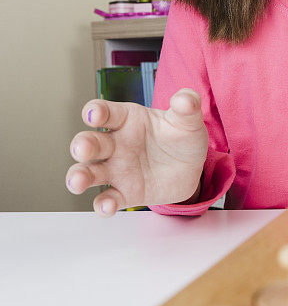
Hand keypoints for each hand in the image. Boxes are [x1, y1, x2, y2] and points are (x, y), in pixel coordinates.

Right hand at [66, 89, 208, 216]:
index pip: (104, 112)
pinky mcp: (125, 192)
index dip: (95, 111)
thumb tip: (186, 98)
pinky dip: (103, 204)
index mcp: (126, 120)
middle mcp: (115, 144)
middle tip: (82, 149)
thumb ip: (187, 106)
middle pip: (90, 142)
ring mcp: (117, 169)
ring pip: (90, 171)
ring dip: (79, 176)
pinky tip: (106, 207)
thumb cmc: (181, 138)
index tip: (94, 115)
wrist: (191, 169)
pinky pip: (108, 199)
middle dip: (82, 145)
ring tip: (78, 182)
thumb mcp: (188, 120)